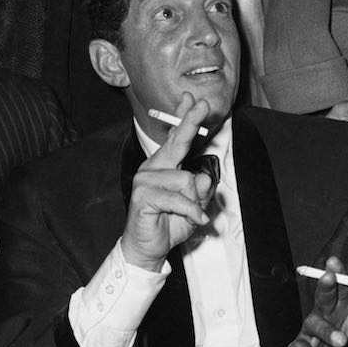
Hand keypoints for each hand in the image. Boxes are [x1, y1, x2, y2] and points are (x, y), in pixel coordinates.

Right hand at [121, 93, 214, 270]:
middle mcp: (153, 168)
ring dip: (194, 201)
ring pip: (186, 179)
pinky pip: (179, 198)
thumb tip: (204, 176)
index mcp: (165, 166)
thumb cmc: (170, 223)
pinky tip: (196, 220)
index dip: (184, 118)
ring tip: (191, 214)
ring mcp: (146, 180)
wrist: (149, 247)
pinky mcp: (143, 196)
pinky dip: (191, 211)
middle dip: (190, 122)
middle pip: (176, 142)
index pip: (175, 138)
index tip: (192, 99)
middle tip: (203, 104)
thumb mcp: (195, 206)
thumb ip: (202, 190)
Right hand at [289, 256, 347, 346]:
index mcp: (340, 306)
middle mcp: (323, 315)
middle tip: (329, 276)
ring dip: (328, 332)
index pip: (340, 287)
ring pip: (315, 325)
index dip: (338, 274)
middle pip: (323, 297)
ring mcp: (310, 331)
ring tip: (342, 341)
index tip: (334, 261)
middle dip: (326, 286)